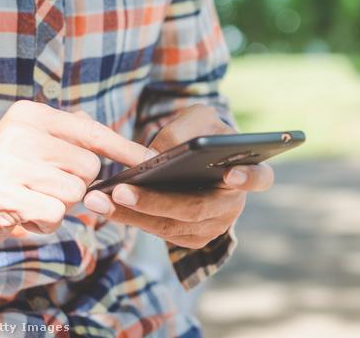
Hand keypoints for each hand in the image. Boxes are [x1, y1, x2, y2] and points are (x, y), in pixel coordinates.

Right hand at [0, 101, 148, 241]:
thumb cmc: (3, 167)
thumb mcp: (29, 138)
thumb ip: (66, 132)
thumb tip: (111, 136)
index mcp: (30, 114)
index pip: (92, 131)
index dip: (126, 148)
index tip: (152, 158)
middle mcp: (20, 134)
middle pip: (88, 167)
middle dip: (75, 182)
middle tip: (44, 183)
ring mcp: (10, 164)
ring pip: (74, 193)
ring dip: (58, 203)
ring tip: (30, 196)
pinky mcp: (5, 196)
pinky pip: (54, 215)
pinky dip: (43, 222)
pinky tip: (21, 212)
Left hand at [83, 104, 273, 248]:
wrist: (197, 161)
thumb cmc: (201, 135)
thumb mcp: (197, 120)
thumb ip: (183, 128)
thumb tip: (154, 154)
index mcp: (249, 171)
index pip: (261, 178)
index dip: (249, 178)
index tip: (231, 174)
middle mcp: (235, 204)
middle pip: (198, 208)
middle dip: (156, 202)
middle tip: (121, 191)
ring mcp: (215, 226)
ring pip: (172, 226)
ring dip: (133, 214)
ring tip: (99, 199)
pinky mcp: (192, 238)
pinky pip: (160, 233)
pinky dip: (132, 220)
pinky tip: (106, 206)